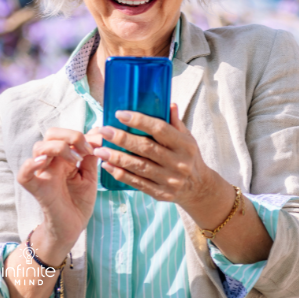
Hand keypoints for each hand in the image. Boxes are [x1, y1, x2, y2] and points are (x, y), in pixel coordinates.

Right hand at [16, 127, 98, 254]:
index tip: (97, 145)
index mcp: (63, 157)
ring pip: (39, 148)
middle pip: (51, 134)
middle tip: (85, 151)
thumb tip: (97, 133)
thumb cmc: (79, 202)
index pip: (65, 134)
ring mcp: (42, 174)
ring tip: (75, 160)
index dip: (81, 135)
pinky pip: (24, 175)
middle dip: (70, 136)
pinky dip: (30, 166)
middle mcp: (51, 162)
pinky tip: (42, 162)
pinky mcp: (37, 189)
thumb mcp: (90, 176)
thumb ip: (91, 156)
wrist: (74, 227)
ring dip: (59, 147)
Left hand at [89, 103, 216, 209]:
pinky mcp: (161, 193)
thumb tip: (169, 104)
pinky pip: (137, 183)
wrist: (199, 188)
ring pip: (139, 166)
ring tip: (99, 149)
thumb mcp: (187, 138)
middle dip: (122, 139)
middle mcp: (179, 163)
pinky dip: (121, 174)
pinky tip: (107, 166)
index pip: (160, 129)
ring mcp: (170, 180)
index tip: (120, 114)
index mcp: (185, 145)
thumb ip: (175, 122)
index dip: (139, 121)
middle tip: (104, 130)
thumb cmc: (188, 157)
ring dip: (116, 158)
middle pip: (146, 148)